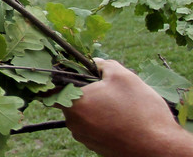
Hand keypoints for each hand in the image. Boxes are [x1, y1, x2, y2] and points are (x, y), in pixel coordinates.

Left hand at [62, 59, 192, 155]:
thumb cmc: (140, 110)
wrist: (159, 148)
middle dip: (85, 93)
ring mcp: (84, 137)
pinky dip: (103, 122)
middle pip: (71, 101)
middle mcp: (73, 123)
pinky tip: (122, 120)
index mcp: (74, 104)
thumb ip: (104, 65)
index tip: (72, 75)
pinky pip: (94, 129)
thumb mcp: (124, 77)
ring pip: (84, 116)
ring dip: (96, 108)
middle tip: (107, 90)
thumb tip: (94, 62)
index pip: (52, 89)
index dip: (59, 79)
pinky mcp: (96, 147)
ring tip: (119, 106)